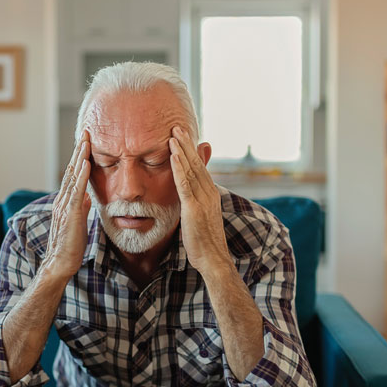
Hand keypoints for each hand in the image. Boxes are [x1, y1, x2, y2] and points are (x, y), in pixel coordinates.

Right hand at [42, 131, 92, 280]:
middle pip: (70, 170)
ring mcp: (64, 206)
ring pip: (72, 177)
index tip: (86, 143)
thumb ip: (82, 207)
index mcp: (65, 201)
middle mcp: (62, 200)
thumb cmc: (70, 246)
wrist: (60, 263)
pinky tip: (86, 163)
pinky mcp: (70, 214)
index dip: (79, 158)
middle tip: (86, 133)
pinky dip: (81, 176)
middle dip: (79, 151)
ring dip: (79, 157)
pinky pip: (76, 191)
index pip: (72, 175)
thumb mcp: (80, 222)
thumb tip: (88, 196)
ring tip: (86, 141)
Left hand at [168, 126, 230, 271]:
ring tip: (173, 134)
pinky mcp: (194, 208)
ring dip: (182, 150)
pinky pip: (185, 184)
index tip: (182, 136)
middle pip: (196, 163)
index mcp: (210, 194)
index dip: (191, 151)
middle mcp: (209, 193)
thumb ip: (194, 202)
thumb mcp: (200, 217)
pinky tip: (173, 156)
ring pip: (191, 169)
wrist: (213, 259)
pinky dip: (179, 168)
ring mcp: (202, 200)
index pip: (200, 167)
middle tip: (177, 127)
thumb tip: (188, 196)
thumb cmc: (204, 241)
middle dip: (186, 144)